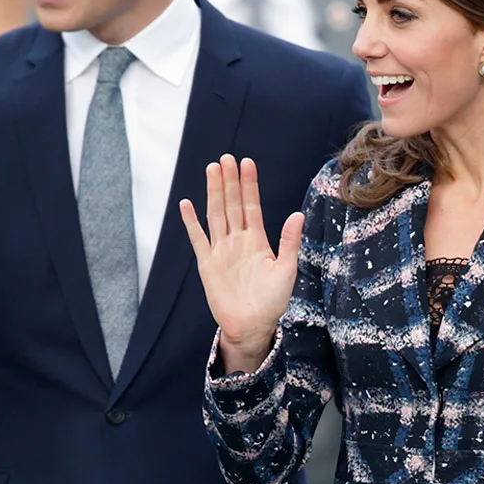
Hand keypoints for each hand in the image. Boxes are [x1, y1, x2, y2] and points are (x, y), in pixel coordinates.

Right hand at [179, 154, 301, 374]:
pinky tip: (186, 204)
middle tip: (225, 158)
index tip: (246, 162)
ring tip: (211, 170)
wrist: (251, 326)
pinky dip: (191, 222)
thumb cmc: (273, 301)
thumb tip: (297, 214)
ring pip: (216, 215)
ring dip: (213, 193)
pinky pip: (197, 239)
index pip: (251, 205)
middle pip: (232, 204)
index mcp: (258, 240)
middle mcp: (238, 241)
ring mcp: (221, 251)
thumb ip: (289, 241)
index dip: (249, 184)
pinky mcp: (207, 264)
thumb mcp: (287, 269)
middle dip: (229, 181)